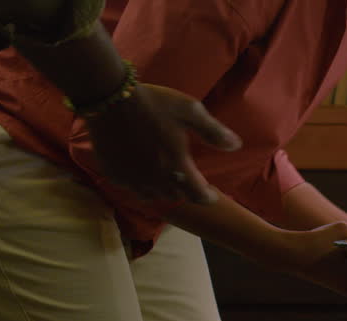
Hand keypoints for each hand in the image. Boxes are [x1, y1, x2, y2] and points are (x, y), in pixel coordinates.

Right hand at [86, 83, 241, 203]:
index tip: (211, 196)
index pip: (197, 194)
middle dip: (184, 192)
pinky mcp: (113, 173)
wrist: (110, 97)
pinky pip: (129, 188)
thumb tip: (236, 146)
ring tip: (166, 183)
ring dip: (162, 192)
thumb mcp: (190, 111)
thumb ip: (213, 131)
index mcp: (176, 166)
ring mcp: (131, 178)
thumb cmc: (154, 103)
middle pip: (174, 196)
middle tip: (188, 184)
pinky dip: (138, 186)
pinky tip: (140, 177)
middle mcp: (154, 178)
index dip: (206, 197)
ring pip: (151, 196)